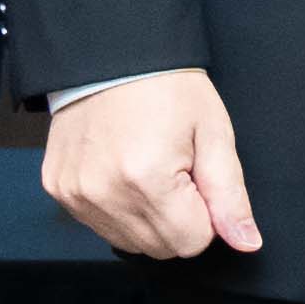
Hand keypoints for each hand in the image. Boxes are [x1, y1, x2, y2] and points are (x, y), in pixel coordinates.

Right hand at [41, 67, 266, 262]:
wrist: (112, 56)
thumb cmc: (168, 89)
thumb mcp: (214, 134)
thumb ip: (230, 196)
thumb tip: (246, 243)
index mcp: (147, 179)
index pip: (192, 242)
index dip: (205, 214)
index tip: (197, 177)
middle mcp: (104, 193)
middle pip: (160, 248)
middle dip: (178, 218)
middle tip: (175, 170)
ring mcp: (75, 193)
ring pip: (129, 241)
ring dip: (147, 216)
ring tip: (147, 167)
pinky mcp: (58, 189)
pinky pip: (99, 224)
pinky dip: (117, 207)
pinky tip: (120, 168)